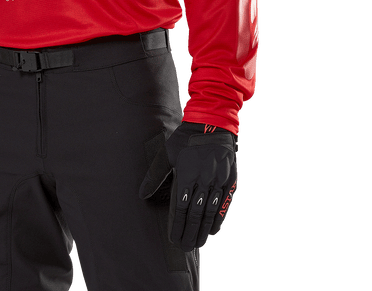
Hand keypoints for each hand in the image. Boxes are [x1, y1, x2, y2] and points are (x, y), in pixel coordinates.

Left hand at [139, 122, 237, 250]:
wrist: (211, 123)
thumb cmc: (185, 139)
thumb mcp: (167, 153)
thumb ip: (155, 175)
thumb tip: (142, 194)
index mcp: (187, 173)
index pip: (180, 208)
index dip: (177, 226)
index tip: (173, 239)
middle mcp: (204, 179)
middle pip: (196, 214)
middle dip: (190, 233)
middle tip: (185, 248)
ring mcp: (218, 180)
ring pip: (210, 211)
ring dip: (203, 230)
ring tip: (198, 243)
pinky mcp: (229, 180)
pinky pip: (224, 204)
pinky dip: (218, 218)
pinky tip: (213, 230)